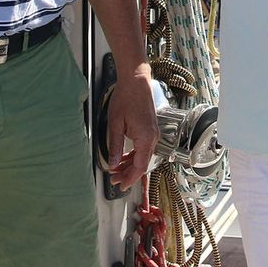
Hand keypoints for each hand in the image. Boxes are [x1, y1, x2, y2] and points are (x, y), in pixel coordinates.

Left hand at [104, 70, 158, 191]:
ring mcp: (153, 133)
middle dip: (128, 173)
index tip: (121, 186)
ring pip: (143, 156)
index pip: (140, 166)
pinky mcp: (150, 129)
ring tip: (116, 170)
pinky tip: (124, 158)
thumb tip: (114, 164)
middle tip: (114, 180)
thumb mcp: (116, 124)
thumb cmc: (126, 98)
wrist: (136, 80)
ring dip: (130, 164)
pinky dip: (134, 155)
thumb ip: (116, 147)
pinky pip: (144, 147)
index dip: (130, 178)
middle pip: (143, 163)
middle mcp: (153, 138)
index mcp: (146, 138)